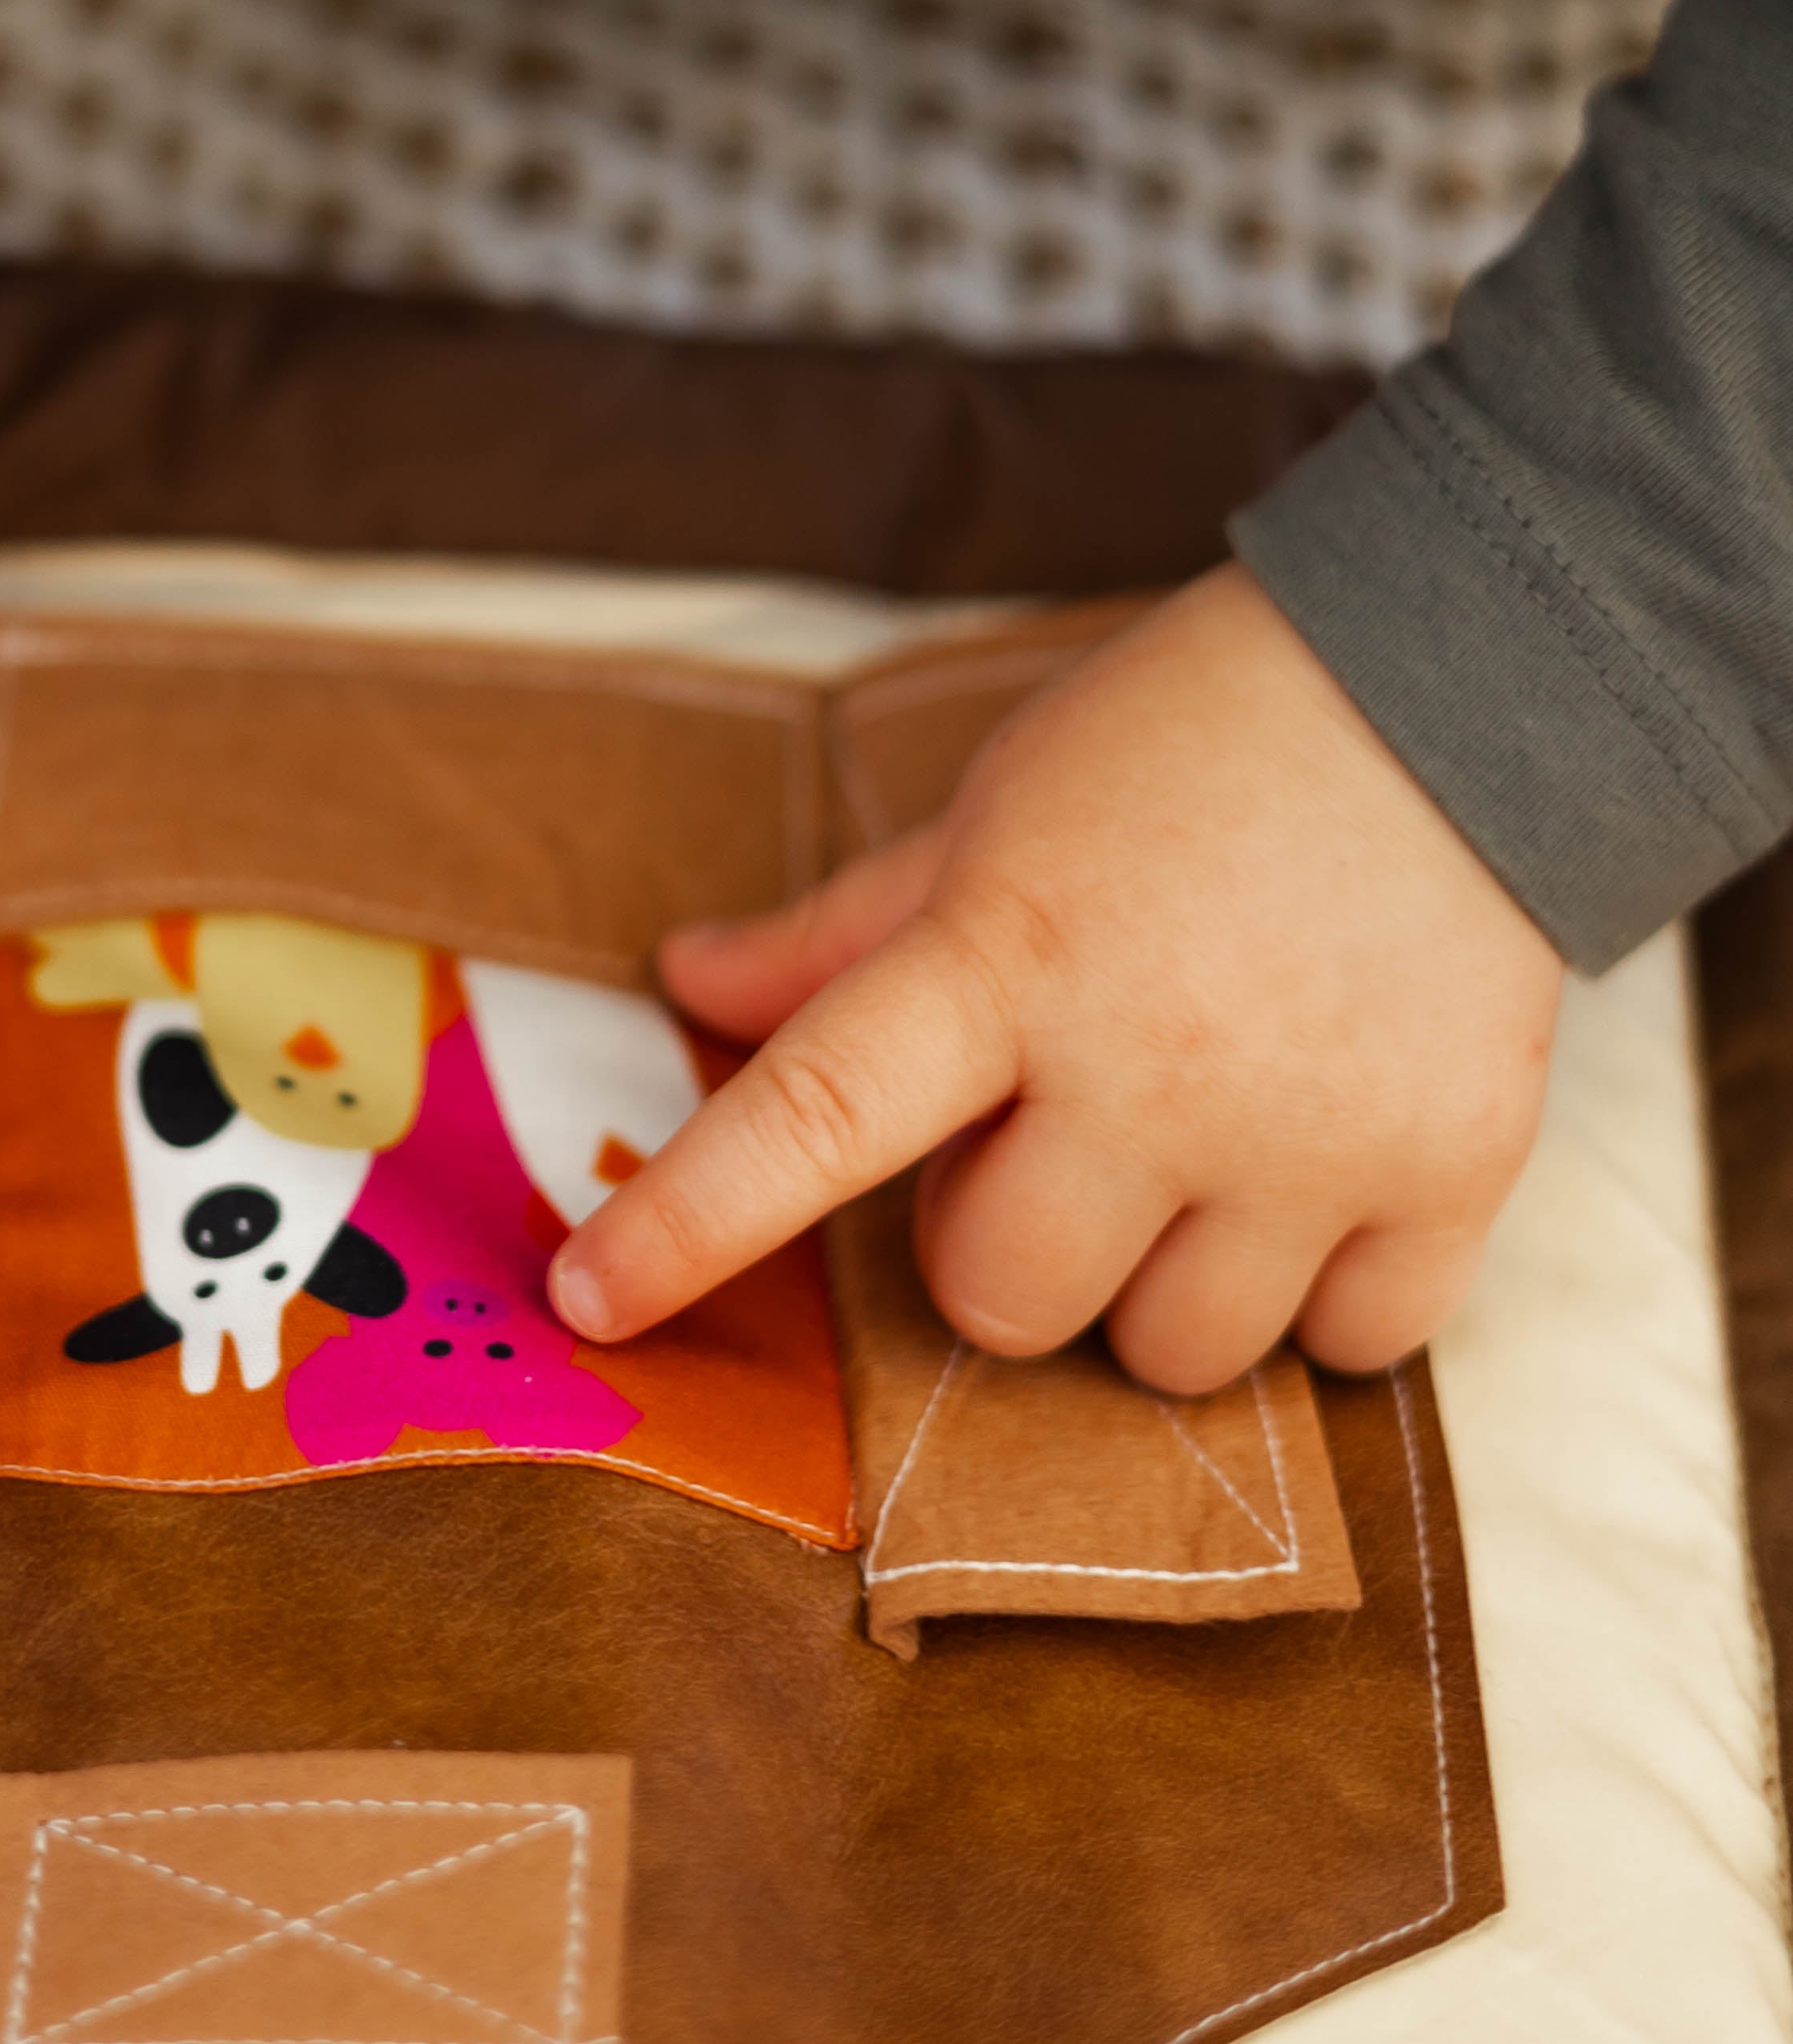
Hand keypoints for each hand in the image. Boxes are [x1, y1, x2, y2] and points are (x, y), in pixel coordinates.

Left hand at [551, 565, 1564, 1393]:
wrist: (1458, 689)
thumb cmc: (1187, 747)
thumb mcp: (994, 809)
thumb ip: (843, 931)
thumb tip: (687, 984)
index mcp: (1005, 957)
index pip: (813, 1115)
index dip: (690, 1221)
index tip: (586, 1298)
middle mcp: (1147, 1068)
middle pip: (1000, 1296)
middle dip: (1008, 1237)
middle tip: (1069, 1123)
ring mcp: (1305, 1137)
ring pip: (1167, 1354)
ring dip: (1165, 1279)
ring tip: (1212, 1142)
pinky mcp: (1449, 1175)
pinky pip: (1347, 1348)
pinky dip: (1327, 1291)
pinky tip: (1329, 1163)